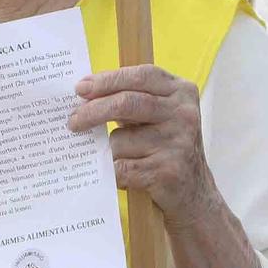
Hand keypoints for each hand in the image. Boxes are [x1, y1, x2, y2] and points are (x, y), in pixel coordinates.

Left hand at [70, 65, 221, 228]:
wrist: (194, 192)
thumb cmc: (166, 146)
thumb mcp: (158, 115)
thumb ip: (131, 100)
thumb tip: (85, 97)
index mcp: (182, 91)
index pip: (141, 76)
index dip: (108, 80)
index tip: (80, 88)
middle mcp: (184, 114)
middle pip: (127, 102)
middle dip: (93, 110)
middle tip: (73, 121)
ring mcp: (178, 143)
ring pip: (120, 140)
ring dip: (109, 151)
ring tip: (120, 158)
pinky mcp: (168, 171)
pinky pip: (122, 168)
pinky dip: (113, 172)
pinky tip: (122, 175)